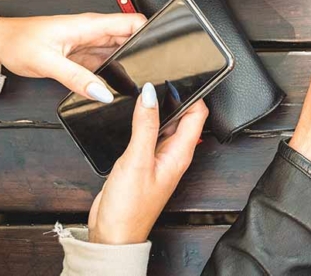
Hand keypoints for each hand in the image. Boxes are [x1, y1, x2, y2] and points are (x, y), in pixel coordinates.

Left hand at [0, 12, 144, 101]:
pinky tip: (116, 85)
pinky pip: (108, 62)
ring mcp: (90, 44)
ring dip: (129, 64)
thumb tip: (103, 92)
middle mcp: (94, 32)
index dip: (153, 32)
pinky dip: (114, 73)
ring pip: (121, 51)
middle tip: (150, 73)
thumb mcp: (47, 62)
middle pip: (132, 38)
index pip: (134, 21)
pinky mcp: (84, 56)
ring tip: (135, 82)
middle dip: (144, 53)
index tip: (164, 49)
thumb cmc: (17, 41)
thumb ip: (77, 78)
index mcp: (91, 24)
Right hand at [89, 84, 207, 243]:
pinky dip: (143, 123)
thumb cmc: (129, 208)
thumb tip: (150, 94)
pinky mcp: (142, 162)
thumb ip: (145, 126)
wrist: (112, 235)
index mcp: (181, 153)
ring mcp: (158, 158)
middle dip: (173, 97)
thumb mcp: (137, 161)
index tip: (182, 74)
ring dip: (157, 110)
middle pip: (181, 117)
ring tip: (143, 93)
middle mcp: (173, 154)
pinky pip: (148, 136)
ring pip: (164, 125)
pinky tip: (132, 116)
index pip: (197, 115)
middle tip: (158, 78)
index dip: (193, 93)